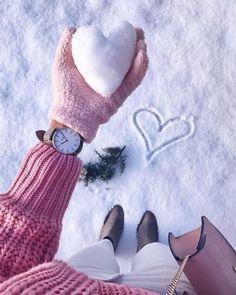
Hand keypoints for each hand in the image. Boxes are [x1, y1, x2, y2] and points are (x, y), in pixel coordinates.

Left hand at [48, 26, 147, 142]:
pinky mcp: (121, 95)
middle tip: (138, 32)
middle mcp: (109, 77)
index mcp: (97, 69)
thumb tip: (72, 29)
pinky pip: (133, 81)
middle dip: (134, 44)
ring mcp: (117, 86)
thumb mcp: (62, 65)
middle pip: (126, 58)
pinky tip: (142, 55)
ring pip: (132, 68)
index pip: (112, 52)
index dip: (120, 40)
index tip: (124, 28)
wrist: (71, 115)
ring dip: (140, 54)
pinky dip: (140, 68)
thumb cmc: (65, 91)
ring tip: (142, 41)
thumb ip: (65, 48)